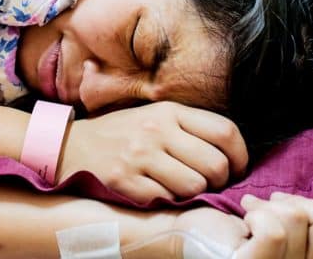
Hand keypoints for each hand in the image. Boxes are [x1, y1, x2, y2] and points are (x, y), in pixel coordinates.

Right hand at [58, 101, 247, 203]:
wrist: (71, 145)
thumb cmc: (122, 133)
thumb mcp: (155, 116)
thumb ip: (189, 127)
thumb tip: (231, 152)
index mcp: (169, 111)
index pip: (224, 131)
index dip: (240, 155)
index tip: (237, 167)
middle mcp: (155, 130)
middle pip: (215, 164)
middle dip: (221, 180)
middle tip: (211, 183)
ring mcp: (139, 156)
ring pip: (194, 186)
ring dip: (196, 194)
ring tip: (184, 189)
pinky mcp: (124, 181)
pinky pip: (166, 200)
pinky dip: (168, 202)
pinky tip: (160, 193)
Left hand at [234, 193, 312, 258]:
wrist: (197, 239)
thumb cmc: (239, 230)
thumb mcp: (291, 223)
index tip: (304, 208)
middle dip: (300, 202)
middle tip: (274, 205)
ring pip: (299, 219)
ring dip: (273, 206)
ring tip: (254, 212)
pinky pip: (273, 232)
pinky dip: (257, 216)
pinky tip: (245, 221)